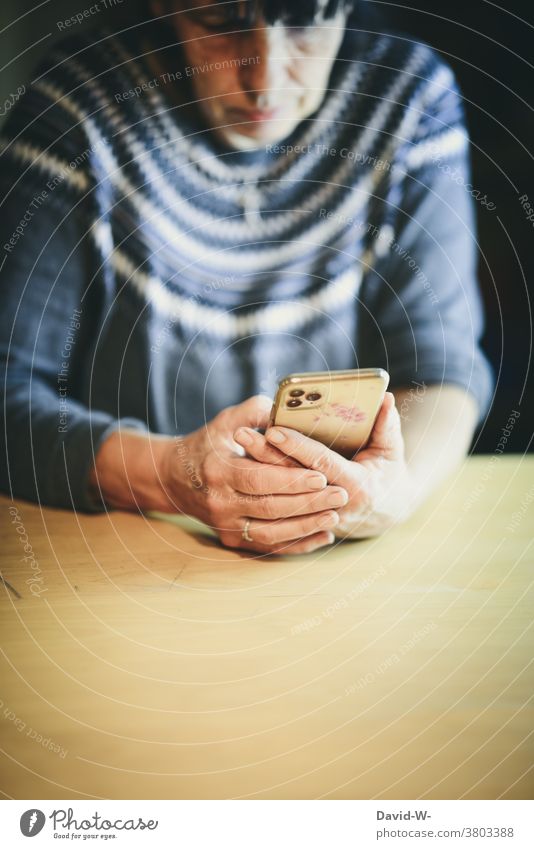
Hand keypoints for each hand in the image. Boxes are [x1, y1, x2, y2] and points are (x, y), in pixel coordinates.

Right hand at [161, 395, 348, 553]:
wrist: (175, 479)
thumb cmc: (208, 444)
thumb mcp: (226, 422)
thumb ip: (256, 411)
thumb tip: (287, 407)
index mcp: (218, 471)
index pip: (259, 478)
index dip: (292, 479)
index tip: (322, 476)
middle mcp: (220, 502)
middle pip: (270, 508)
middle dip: (308, 503)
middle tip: (340, 496)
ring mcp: (225, 525)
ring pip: (271, 533)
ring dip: (305, 527)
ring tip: (334, 517)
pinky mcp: (232, 539)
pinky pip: (268, 547)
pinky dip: (297, 544)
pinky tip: (321, 536)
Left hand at [234, 393, 415, 538]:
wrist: (383, 513)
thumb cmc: (387, 475)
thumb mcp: (392, 451)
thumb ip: (387, 426)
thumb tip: (387, 399)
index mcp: (357, 486)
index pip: (321, 464)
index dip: (297, 448)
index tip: (273, 430)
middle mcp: (334, 506)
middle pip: (292, 480)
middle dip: (266, 456)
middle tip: (241, 433)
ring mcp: (316, 518)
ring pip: (280, 497)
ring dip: (256, 471)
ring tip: (238, 444)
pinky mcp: (305, 527)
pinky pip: (277, 512)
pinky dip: (258, 492)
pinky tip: (240, 471)